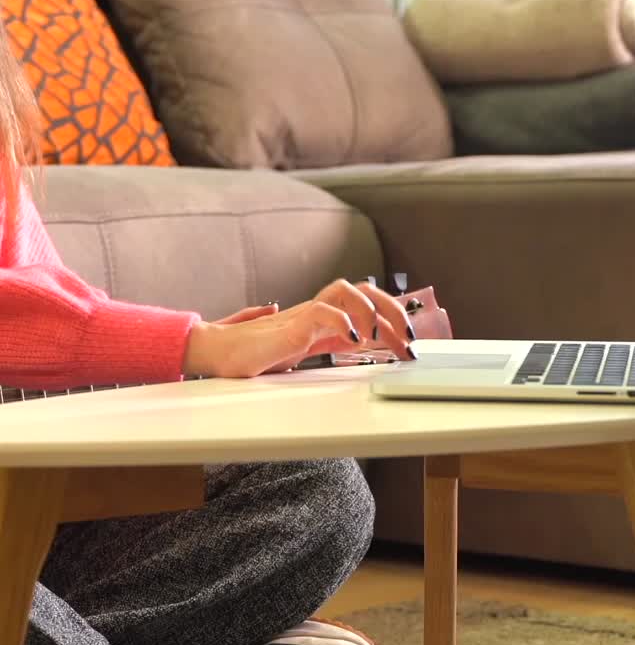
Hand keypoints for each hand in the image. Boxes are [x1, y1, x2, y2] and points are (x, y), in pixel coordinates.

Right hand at [183, 280, 417, 378]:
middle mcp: (315, 313)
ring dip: (372, 309)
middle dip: (393, 311)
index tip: (409, 345)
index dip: (392, 321)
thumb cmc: (247, 355)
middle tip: (410, 339)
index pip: (365, 308)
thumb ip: (316, 342)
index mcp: (320, 321)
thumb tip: (341, 338)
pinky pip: (323, 309)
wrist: (214, 353)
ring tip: (384, 336)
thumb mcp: (295, 354)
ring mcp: (302, 315)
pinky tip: (355, 340)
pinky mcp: (290, 325)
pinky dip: (344, 320)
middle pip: (364, 291)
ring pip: (346, 289)